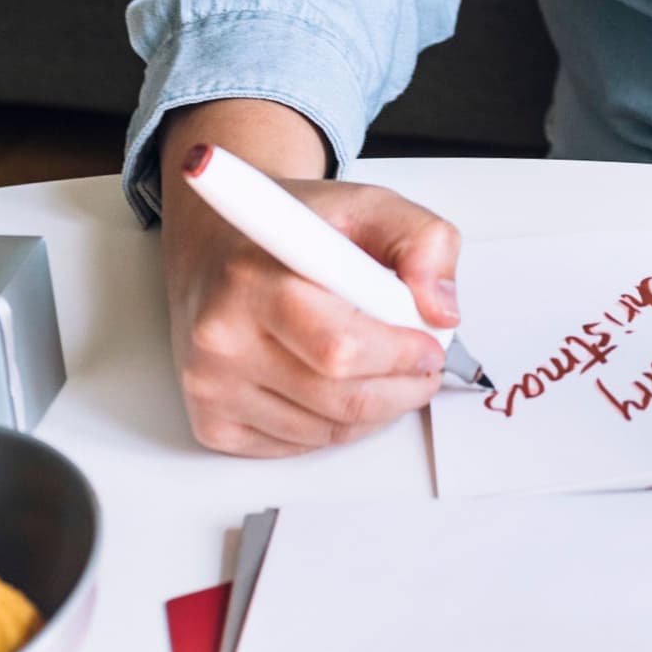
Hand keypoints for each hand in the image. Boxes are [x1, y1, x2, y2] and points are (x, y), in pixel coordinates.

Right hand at [163, 167, 464, 457]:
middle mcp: (222, 337)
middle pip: (338, 397)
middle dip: (402, 387)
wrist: (219, 246)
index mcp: (255, 278)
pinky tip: (346, 386)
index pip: (340, 348)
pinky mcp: (211, 423)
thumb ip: (423, 242)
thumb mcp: (369, 206)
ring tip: (393, 370)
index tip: (430, 345)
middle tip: (425, 364)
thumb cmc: (294, 229)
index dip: (398, 354)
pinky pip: (300, 445)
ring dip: (378, 409)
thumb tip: (441, 310)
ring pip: (325, 430)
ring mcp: (211, 386)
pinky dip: (339, 425)